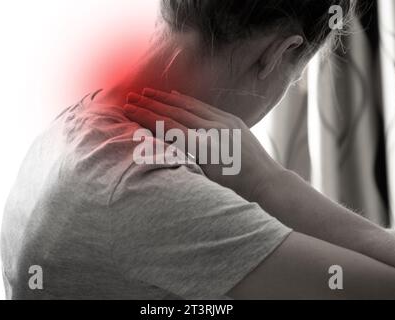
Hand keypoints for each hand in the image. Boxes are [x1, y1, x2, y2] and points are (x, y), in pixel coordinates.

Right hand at [123, 88, 284, 200]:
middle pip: (174, 112)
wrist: (266, 181)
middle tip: (131, 96)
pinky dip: (186, 101)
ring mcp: (224, 122)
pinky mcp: (232, 120)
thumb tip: (161, 143)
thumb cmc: (233, 188)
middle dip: (150, 103)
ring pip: (188, 106)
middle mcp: (212, 130)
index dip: (145, 116)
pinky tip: (175, 96)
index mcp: (203, 147)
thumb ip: (184, 158)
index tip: (128, 109)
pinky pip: (204, 107)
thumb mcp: (204, 177)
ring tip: (147, 92)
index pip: (167, 126)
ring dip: (165, 98)